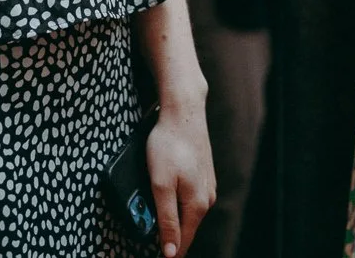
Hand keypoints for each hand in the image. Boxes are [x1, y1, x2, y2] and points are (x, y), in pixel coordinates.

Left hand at [145, 102, 214, 257]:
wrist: (183, 112)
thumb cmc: (169, 146)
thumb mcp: (161, 185)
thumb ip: (166, 220)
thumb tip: (171, 252)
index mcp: (197, 205)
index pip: (182, 242)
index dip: (166, 251)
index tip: (151, 253)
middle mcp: (207, 199)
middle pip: (185, 228)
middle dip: (167, 234)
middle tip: (146, 230)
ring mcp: (207, 186)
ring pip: (187, 212)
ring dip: (171, 216)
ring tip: (153, 214)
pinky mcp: (203, 175)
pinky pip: (189, 198)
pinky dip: (176, 201)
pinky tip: (166, 191)